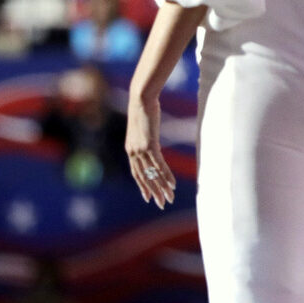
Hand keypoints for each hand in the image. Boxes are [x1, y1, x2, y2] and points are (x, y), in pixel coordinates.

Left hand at [125, 91, 175, 207]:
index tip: (148, 197)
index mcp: (130, 149)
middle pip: (144, 177)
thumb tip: (151, 143)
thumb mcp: (143, 128)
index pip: (136, 173)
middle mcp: (134, 152)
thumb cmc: (143, 109)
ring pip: (152, 174)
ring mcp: (141, 150)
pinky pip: (159, 165)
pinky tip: (172, 184)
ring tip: (170, 197)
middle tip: (161, 203)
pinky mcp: (150, 145)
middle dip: (154, 191)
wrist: (141, 98)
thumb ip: (146, 138)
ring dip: (162, 187)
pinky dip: (166, 176)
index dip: (142, 186)